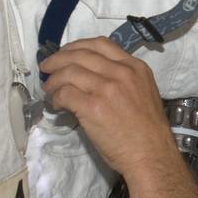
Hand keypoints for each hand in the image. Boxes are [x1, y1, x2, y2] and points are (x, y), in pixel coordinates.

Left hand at [39, 37, 172, 177]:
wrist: (151, 153)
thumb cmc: (147, 129)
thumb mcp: (142, 91)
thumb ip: (122, 78)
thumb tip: (91, 76)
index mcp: (135, 67)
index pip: (101, 44)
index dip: (77, 46)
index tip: (65, 53)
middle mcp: (121, 73)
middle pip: (80, 55)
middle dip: (58, 59)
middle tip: (47, 68)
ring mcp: (107, 88)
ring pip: (69, 72)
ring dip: (53, 80)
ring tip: (49, 89)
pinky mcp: (93, 107)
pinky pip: (65, 93)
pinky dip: (55, 97)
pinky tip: (55, 104)